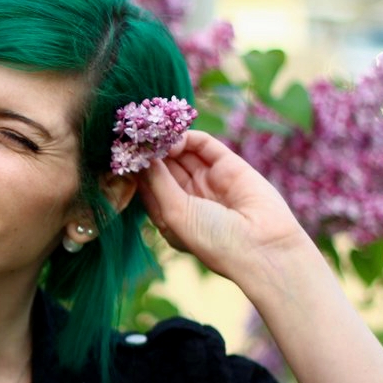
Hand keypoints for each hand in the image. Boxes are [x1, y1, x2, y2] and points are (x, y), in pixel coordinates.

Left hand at [137, 130, 311, 280]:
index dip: (137, 171)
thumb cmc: (212, 240)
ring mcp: (208, 180)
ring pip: (181, 154)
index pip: (148, 187)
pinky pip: (203, 145)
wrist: (261, 246)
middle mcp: (190, 197)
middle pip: (164, 168)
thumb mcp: (174, 214)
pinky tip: (173, 139)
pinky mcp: (229, 165)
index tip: (121, 155)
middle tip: (134, 137)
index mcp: (173, 215)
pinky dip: (187, 138)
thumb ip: (157, 183)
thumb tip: (142, 158)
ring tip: (151, 136)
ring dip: (165, 143)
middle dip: (149, 153)